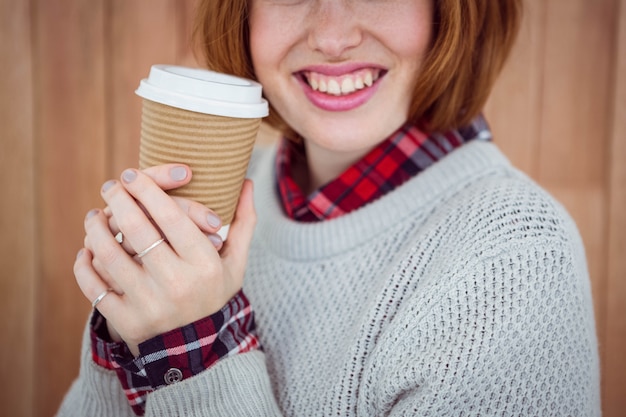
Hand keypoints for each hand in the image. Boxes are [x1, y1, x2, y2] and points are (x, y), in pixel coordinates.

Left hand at [74, 165, 255, 355]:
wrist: (196, 345)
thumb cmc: (214, 293)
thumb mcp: (235, 263)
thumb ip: (244, 223)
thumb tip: (247, 182)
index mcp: (205, 266)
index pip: (173, 217)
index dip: (149, 190)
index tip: (133, 174)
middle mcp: (178, 284)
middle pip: (138, 230)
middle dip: (119, 200)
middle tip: (111, 186)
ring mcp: (150, 304)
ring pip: (110, 255)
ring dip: (96, 229)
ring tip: (94, 215)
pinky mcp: (127, 321)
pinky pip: (95, 287)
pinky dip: (85, 266)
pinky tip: (87, 250)